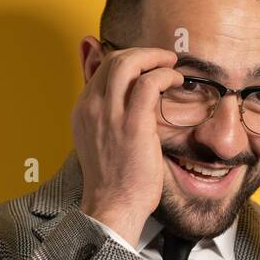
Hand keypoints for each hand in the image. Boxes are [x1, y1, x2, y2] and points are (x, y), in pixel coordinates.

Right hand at [73, 45, 184, 244]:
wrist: (112, 207)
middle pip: (113, 59)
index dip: (128, 59)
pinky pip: (148, 83)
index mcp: (83, 111)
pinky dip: (165, 75)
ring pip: (127, 63)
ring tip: (171, 65)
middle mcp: (92, 108)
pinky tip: (175, 81)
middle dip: (142, 53)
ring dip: (154, 57)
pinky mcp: (132, 124)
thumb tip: (126, 96)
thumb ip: (109, 114)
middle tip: (162, 59)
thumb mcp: (102, 140)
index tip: (147, 64)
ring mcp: (109, 115)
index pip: (102, 68)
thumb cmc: (114, 180)